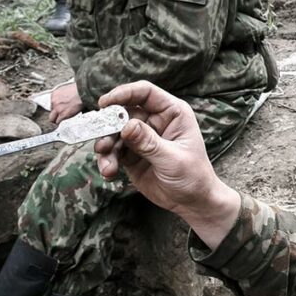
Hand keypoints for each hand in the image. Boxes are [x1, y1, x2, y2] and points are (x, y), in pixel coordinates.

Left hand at [50, 82, 83, 123]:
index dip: (56, 105)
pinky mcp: (63, 115)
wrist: (82, 94)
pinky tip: (61, 122)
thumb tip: (65, 98)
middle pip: (51, 110)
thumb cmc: (78, 90)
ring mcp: (58, 109)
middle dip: (55, 112)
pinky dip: (59, 122)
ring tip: (59, 120)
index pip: (52, 103)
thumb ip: (63, 95)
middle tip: (59, 114)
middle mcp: (54, 101)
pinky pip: (57, 121)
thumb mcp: (66, 89)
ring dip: (56, 119)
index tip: (60, 106)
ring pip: (52, 118)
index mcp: (54, 94)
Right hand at [95, 81, 240, 245]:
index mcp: (172, 113)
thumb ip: (149, 143)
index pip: (145, 93)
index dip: (124, 93)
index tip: (105, 103)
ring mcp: (142, 137)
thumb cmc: (193, 176)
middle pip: (124, 113)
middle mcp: (155, 121)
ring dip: (106, 147)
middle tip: (102, 141)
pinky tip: (109, 172)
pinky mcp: (131, 154)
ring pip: (114, 133)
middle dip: (108, 126)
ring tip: (107, 164)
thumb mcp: (172, 159)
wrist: (192, 202)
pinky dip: (107, 161)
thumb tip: (126, 126)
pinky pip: (113, 152)